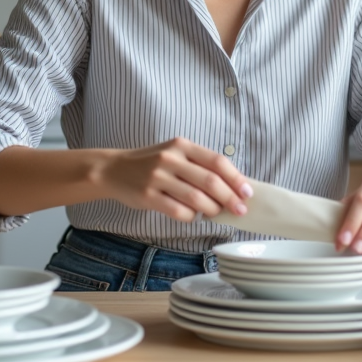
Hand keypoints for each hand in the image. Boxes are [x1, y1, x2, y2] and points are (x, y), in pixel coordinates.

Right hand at [96, 137, 252, 222]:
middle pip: (210, 181)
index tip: (247, 192)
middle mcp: (170, 158)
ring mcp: (157, 177)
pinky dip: (191, 216)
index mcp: (182, 145)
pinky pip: (178, 211)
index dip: (236, 178)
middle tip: (240, 209)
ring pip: (196, 198)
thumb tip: (233, 186)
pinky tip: (193, 215)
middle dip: (230, 198)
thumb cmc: (152, 164)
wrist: (114, 170)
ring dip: (212, 209)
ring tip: (217, 213)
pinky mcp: (147, 196)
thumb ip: (199, 165)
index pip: (217, 161)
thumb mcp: (175, 153)